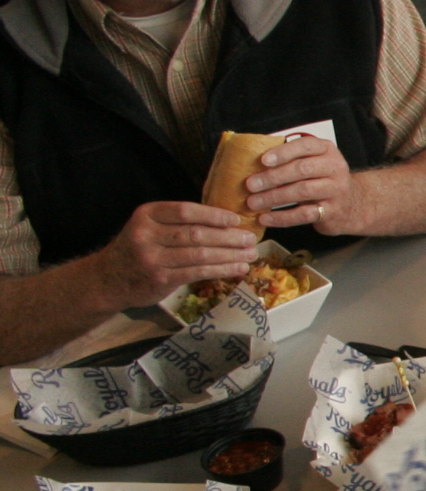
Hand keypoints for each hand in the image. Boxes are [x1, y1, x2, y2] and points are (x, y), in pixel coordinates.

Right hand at [93, 201, 258, 307]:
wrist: (109, 279)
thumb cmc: (139, 249)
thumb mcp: (150, 227)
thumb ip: (178, 222)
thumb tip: (226, 221)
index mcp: (147, 215)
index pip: (186, 211)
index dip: (214, 215)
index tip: (236, 219)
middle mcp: (147, 235)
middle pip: (197, 233)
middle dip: (229, 237)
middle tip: (251, 238)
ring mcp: (153, 258)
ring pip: (200, 254)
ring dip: (230, 254)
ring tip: (250, 254)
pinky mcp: (161, 278)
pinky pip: (198, 272)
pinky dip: (222, 270)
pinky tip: (238, 268)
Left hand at [244, 135, 364, 235]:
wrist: (351, 204)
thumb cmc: (322, 180)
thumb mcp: (313, 162)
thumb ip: (291, 158)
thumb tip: (251, 161)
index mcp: (327, 150)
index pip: (305, 146)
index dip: (283, 152)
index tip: (262, 160)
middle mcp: (335, 168)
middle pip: (302, 169)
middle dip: (273, 177)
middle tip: (250, 185)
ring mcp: (336, 190)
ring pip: (302, 191)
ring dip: (274, 197)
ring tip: (253, 202)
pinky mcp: (332, 211)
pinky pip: (304, 214)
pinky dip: (282, 217)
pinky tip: (266, 218)